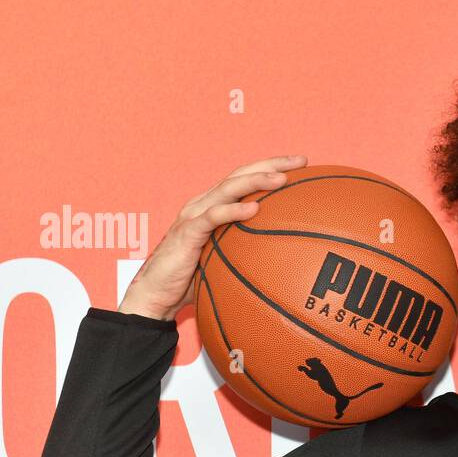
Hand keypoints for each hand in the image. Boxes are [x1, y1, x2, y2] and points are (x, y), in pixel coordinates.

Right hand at [118, 154, 307, 320]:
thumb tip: (286, 262)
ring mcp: (193, 216)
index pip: (245, 179)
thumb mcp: (226, 261)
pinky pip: (212, 218)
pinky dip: (232, 211)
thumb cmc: (192, 281)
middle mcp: (203, 204)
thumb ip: (248, 252)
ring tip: (281, 179)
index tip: (302, 165)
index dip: (272, 167)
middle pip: (240, 175)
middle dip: (272, 164)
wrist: (156, 295)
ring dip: (255, 181)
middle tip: (302, 161)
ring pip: (227, 189)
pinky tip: (253, 209)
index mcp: (213, 207)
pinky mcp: (187, 233)